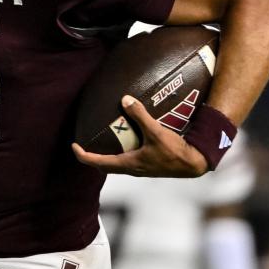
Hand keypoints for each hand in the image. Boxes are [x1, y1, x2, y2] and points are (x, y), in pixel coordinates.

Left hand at [72, 95, 206, 177]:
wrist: (194, 163)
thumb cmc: (175, 152)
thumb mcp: (156, 131)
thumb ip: (140, 115)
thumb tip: (125, 99)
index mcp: (128, 164)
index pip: (98, 163)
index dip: (83, 155)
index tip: (74, 146)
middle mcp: (132, 169)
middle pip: (104, 166)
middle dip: (92, 157)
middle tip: (85, 145)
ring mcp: (140, 169)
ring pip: (116, 165)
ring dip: (106, 155)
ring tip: (102, 141)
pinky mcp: (148, 165)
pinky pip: (128, 160)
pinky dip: (121, 152)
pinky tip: (127, 140)